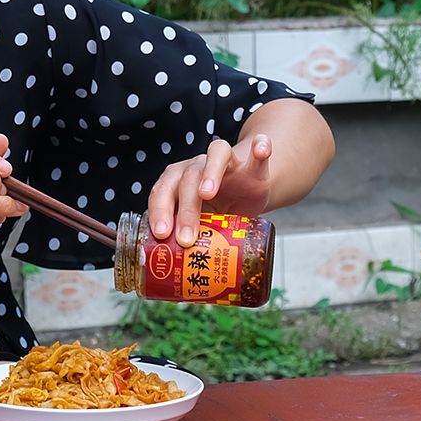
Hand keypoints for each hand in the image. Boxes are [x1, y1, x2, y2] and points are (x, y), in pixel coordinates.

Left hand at [148, 134, 274, 245]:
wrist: (245, 194)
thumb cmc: (216, 210)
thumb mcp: (199, 224)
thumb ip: (185, 236)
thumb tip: (168, 271)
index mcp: (179, 180)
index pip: (163, 189)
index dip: (159, 209)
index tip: (161, 234)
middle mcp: (199, 166)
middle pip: (188, 178)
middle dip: (185, 208)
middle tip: (185, 237)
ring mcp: (227, 162)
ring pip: (217, 156)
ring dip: (210, 173)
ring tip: (207, 193)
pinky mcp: (254, 165)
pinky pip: (258, 152)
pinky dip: (260, 148)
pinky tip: (261, 151)